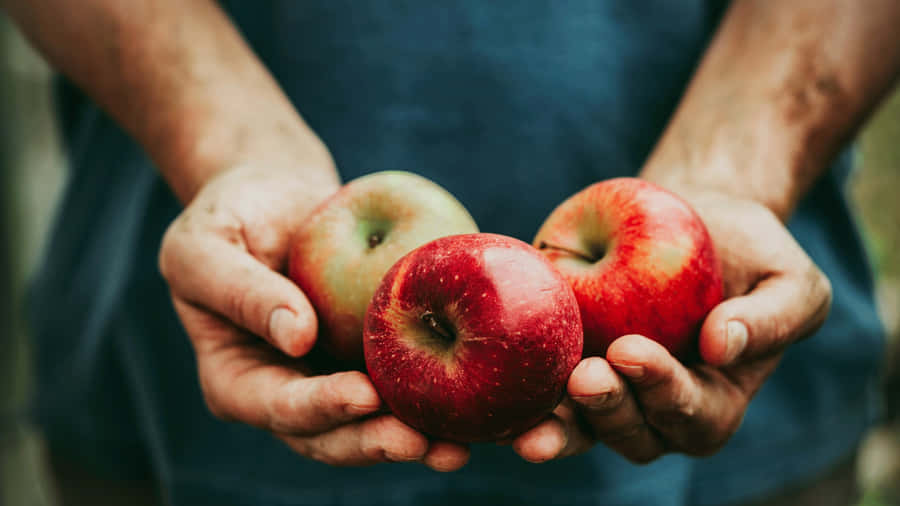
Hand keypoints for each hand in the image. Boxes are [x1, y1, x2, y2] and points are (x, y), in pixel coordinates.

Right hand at [158, 165, 469, 469]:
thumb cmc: (228, 216)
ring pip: (373, 424)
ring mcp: (332, 379)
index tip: (363, 395)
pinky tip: (475, 403)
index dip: (320, 407)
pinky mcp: (371, 359)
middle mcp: (288, 392)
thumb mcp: (205, 246)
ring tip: (458, 447)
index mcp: (238, 381)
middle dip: (376, 442)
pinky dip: (437, 399)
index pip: (278, 406)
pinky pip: (404, 383)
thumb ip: (240, 291)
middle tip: (423, 443)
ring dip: (415, 439)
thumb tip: (297, 336)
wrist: (276, 197)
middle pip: (331, 434)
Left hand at [511, 190, 831, 462]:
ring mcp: (607, 391)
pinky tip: (500, 392)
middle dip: (608, 411)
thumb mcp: (788, 279)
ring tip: (535, 414)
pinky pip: (540, 394)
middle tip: (585, 376)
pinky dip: (520, 400)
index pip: (692, 415)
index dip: (663, 391)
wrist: (689, 215)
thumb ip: (773, 319)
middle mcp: (655, 407)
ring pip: (582, 429)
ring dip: (559, 426)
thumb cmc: (748, 252)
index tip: (633, 351)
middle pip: (633, 434)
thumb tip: (722, 346)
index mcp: (713, 400)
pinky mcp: (564, 363)